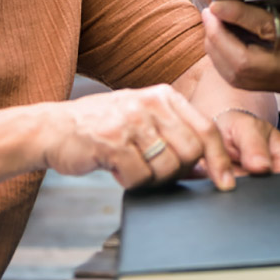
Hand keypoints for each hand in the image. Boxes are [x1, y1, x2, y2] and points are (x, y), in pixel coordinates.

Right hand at [40, 84, 235, 190]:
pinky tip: (117, 168)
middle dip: (179, 172)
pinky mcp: (113, 142)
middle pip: (191, 152)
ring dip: (152, 179)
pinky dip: (131, 182)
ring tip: (132, 166)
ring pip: (167, 168)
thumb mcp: (143, 118)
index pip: (206, 129)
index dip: (219, 159)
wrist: (53, 128)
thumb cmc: (103, 126)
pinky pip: (139, 178)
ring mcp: (132, 121)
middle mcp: (151, 103)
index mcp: (164, 96)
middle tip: (155, 171)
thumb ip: (174, 134)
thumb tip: (207, 165)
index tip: (226, 183)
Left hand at [202, 0, 279, 104]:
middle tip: (209, 12)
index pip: (268, 31)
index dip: (238, 17)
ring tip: (210, 24)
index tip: (218, 2)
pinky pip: (245, 81)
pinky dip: (226, 63)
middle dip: (218, 38)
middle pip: (243, 63)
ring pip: (239, 76)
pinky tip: (222, 41)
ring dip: (218, 52)